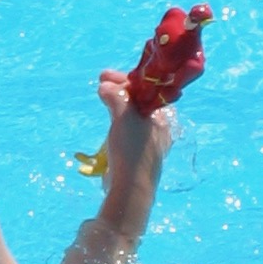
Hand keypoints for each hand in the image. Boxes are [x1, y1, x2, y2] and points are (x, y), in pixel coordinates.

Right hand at [93, 69, 169, 242]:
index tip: (104, 76)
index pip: (146, 89)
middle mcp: (158, 127)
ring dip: (117, 102)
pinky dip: (116, 118)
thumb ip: (116, 97)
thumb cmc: (132, 150)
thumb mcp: (124, 118)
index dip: (125, 79)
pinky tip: (108, 118)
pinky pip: (126, 127)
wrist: (131, 188)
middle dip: (119, 89)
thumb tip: (105, 86)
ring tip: (102, 95)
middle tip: (101, 83)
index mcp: (161, 117)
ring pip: (132, 113)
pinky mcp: (136, 151)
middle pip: (138, 100)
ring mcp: (147, 140)